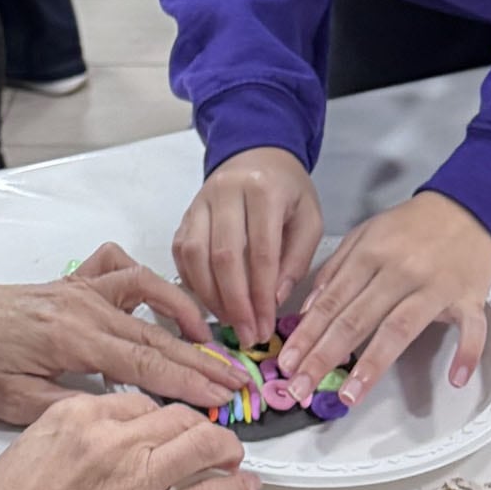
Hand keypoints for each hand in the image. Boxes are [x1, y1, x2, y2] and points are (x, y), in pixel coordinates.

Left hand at [0, 245, 243, 424]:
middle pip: (157, 333)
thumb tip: (117, 415)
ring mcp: (80, 290)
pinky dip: (146, 280)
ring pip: (147, 294)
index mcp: (74, 339)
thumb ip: (70, 408)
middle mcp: (84, 307)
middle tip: (236, 377)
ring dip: (183, 314)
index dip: (190, 383)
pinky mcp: (73, 283)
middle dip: (201, 358)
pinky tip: (158, 297)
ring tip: (210, 338)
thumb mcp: (14, 402)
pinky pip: (121, 270)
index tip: (222, 397)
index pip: (148, 364)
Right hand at [0, 392, 259, 489]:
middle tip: (209, 439)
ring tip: (233, 457)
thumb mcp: (31, 446)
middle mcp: (111, 439)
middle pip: (177, 416)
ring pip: (203, 443)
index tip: (170, 426)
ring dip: (226, 449)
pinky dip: (235, 488)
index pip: (139, 400)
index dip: (160, 416)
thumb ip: (76, 432)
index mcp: (77, 415)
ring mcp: (134, 480)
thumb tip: (110, 434)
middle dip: (198, 426)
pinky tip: (244, 486)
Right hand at [173, 146, 322, 346]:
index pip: (261, 252)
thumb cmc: (288, 191)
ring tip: (231, 323)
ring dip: (211, 297)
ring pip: (195, 256)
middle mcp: (225, 192)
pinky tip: (211, 302)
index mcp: (263, 190)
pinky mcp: (185, 214)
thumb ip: (297, 259)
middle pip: (223, 257)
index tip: (267, 327)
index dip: (262, 295)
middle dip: (236, 303)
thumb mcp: (309, 219)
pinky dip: (193, 282)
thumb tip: (275, 299)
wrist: (258, 154)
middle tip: (248, 335)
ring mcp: (199, 201)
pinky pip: (181, 253)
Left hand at [277, 192, 490, 407]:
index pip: (331, 301)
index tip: (286, 364)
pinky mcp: (470, 298)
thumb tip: (308, 310)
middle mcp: (399, 272)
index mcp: (370, 254)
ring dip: (373, 364)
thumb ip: (335, 269)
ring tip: (350, 395)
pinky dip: (466, 353)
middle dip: (324, 356)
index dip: (306, 335)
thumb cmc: (413, 226)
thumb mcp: (366, 234)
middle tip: (301, 388)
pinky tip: (455, 379)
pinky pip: (472, 329)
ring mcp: (435, 287)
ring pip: (399, 329)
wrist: (468, 206)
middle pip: (356, 319)